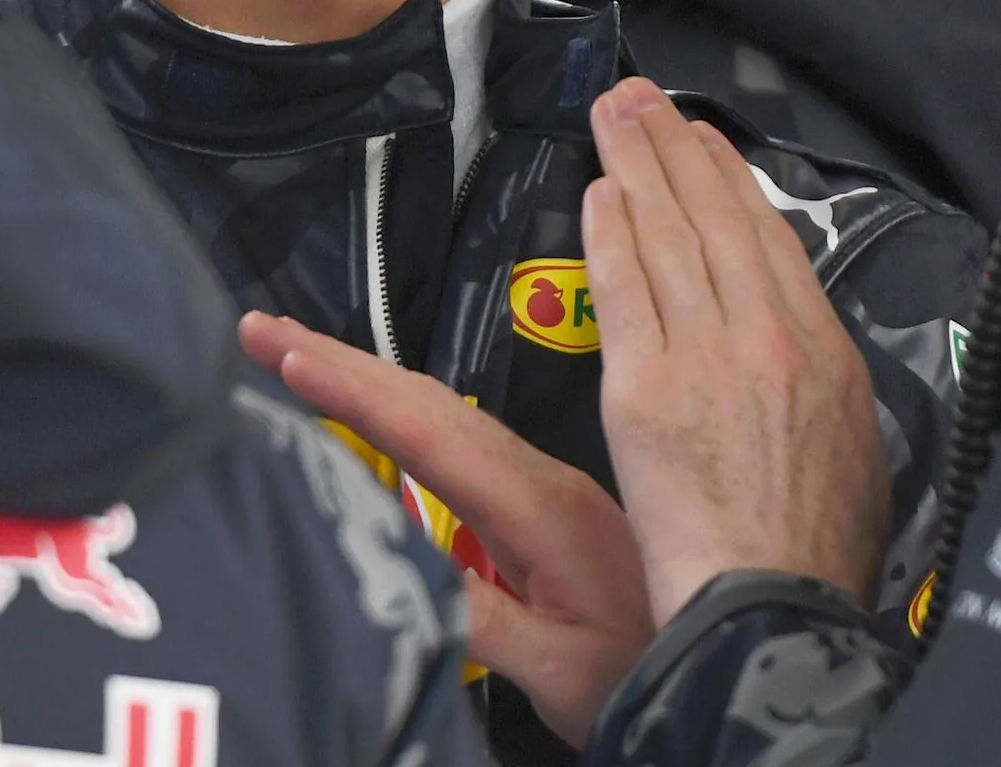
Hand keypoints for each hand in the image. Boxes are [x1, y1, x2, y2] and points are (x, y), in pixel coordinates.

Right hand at [240, 311, 654, 743]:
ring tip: (306, 349)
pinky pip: (476, 435)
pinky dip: (418, 406)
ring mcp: (551, 488)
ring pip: (451, 411)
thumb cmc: (651, 672)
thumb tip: (390, 575)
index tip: (284, 348)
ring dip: (375, 376)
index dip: (347, 388)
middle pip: (427, 402)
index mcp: (538, 509)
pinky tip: (395, 403)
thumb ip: (477, 619)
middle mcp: (543, 483)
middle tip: (264, 328)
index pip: (423, 432)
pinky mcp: (558, 506)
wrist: (736, 663)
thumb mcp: (557, 669)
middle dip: (342, 361)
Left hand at [585, 76, 887, 621]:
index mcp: (825, 355)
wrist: (773, 606)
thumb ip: (826, 390)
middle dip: (674, 147)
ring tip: (614, 117)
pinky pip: (624, 289)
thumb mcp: (859, 456)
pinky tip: (598, 193)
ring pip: (667, 238)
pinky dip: (611, 234)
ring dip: (636, 166)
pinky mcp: (645, 388)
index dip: (731, 182)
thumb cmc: (819, 558)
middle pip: (714, 220)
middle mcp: (767, 339)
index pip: (771, 242)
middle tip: (642, 95)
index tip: (705, 142)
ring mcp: (705, 356)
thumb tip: (806, 357)